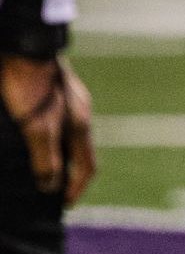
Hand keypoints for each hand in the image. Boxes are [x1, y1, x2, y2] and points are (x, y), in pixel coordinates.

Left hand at [1, 54, 95, 205]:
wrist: (27, 49)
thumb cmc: (33, 88)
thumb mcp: (36, 128)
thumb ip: (46, 158)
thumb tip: (52, 186)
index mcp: (81, 124)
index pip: (88, 165)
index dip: (77, 188)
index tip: (64, 205)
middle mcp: (80, 113)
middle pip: (80, 152)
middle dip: (69, 175)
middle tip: (51, 192)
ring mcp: (70, 102)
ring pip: (69, 138)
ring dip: (59, 158)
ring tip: (40, 172)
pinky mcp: (57, 95)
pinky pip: (60, 126)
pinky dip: (52, 143)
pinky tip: (35, 143)